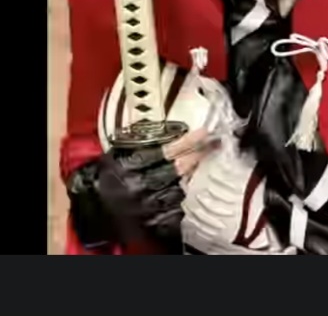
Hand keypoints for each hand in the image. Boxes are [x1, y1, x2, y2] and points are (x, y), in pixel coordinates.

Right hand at [95, 127, 215, 248]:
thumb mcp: (118, 152)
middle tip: (211, 146)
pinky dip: (182, 199)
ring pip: (179, 190)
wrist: (90, 205)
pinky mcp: (150, 223)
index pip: (166, 151)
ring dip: (191, 176)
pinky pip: (174, 212)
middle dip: (197, 156)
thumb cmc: (105, 175)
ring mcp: (146, 207)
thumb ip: (142, 143)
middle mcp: (139, 187)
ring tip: (200, 164)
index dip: (187, 141)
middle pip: (177, 170)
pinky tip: (186, 189)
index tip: (203, 133)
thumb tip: (172, 131)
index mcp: (131, 166)